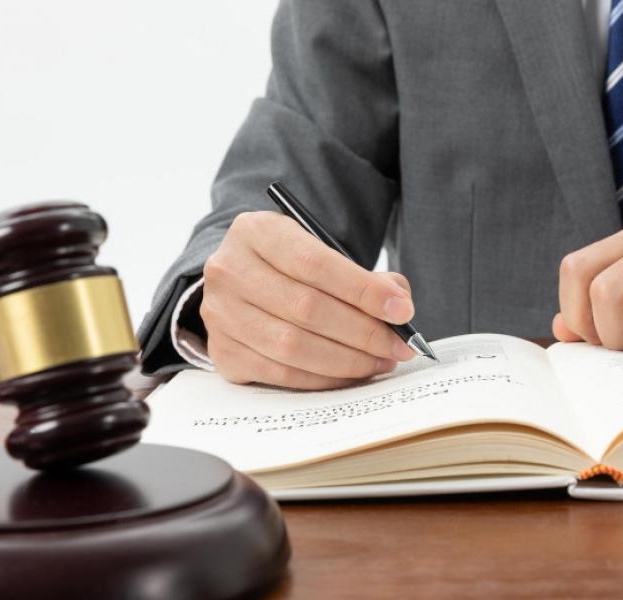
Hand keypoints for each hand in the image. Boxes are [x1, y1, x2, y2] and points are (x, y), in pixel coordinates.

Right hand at [201, 211, 416, 389]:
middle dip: (363, 332)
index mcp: (256, 232)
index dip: (363, 291)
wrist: (242, 281)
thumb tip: (398, 306)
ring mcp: (220, 314)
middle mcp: (230, 270)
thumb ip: (363, 276)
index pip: (315, 263)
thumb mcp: (320, 251)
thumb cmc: (290, 267)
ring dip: (347, 360)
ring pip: (293, 346)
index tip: (402, 311)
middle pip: (306, 308)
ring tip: (381, 360)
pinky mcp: (222, 351)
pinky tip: (350, 373)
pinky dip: (323, 378)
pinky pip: (280, 373)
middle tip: (399, 345)